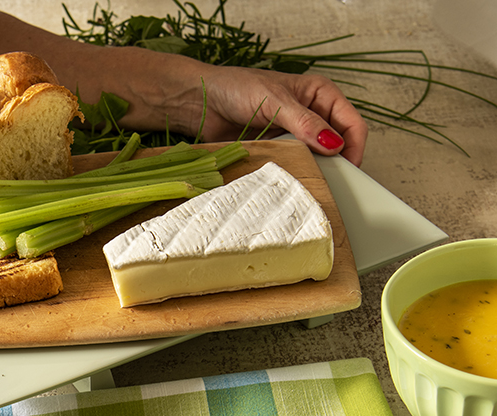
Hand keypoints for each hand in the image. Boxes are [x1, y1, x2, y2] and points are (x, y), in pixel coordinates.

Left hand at [120, 57, 367, 165]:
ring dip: (315, 172)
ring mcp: (294, 135)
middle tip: (332, 186)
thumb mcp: (274, 102)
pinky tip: (291, 186)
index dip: (354, 147)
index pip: (352, 124)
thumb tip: (333, 145)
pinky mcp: (276, 150)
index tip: (348, 170)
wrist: (200, 101)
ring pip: (316, 159)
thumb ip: (304, 123)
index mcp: (320, 95)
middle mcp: (312, 115)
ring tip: (312, 189)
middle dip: (337, 164)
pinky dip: (295, 175)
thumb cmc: (236, 89)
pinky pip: (293, 166)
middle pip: (338, 144)